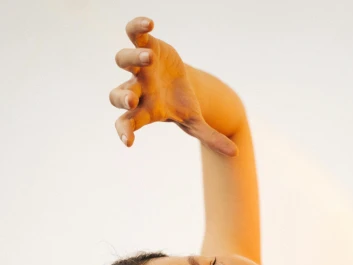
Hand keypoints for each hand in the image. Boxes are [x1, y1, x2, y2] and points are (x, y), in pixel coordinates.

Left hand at [109, 17, 237, 155]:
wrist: (180, 83)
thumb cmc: (182, 106)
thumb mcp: (196, 123)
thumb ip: (210, 138)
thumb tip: (235, 153)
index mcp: (146, 111)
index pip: (129, 122)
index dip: (125, 130)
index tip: (128, 142)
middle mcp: (136, 89)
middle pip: (117, 95)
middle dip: (122, 97)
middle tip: (130, 100)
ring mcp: (138, 67)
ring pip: (124, 60)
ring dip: (133, 59)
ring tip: (149, 58)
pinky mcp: (145, 46)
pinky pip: (134, 35)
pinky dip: (137, 28)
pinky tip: (149, 24)